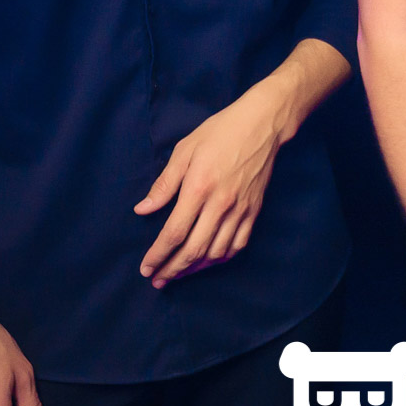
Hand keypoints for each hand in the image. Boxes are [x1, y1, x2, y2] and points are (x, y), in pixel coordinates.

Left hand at [135, 83, 291, 285]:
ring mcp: (240, 210)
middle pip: (194, 250)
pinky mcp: (254, 211)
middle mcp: (220, 205)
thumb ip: (164, 183)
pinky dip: (220, 259)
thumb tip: (143, 210)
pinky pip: (237, 245)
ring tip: (178, 274)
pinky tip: (208, 261)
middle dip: (172, 270)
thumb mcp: (185, 150)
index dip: (158, 255)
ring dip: (195, 269)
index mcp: (199, 188)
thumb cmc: (220, 132)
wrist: (262, 125)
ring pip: (216, 253)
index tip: (146, 267)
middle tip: (157, 281)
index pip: (174, 233)